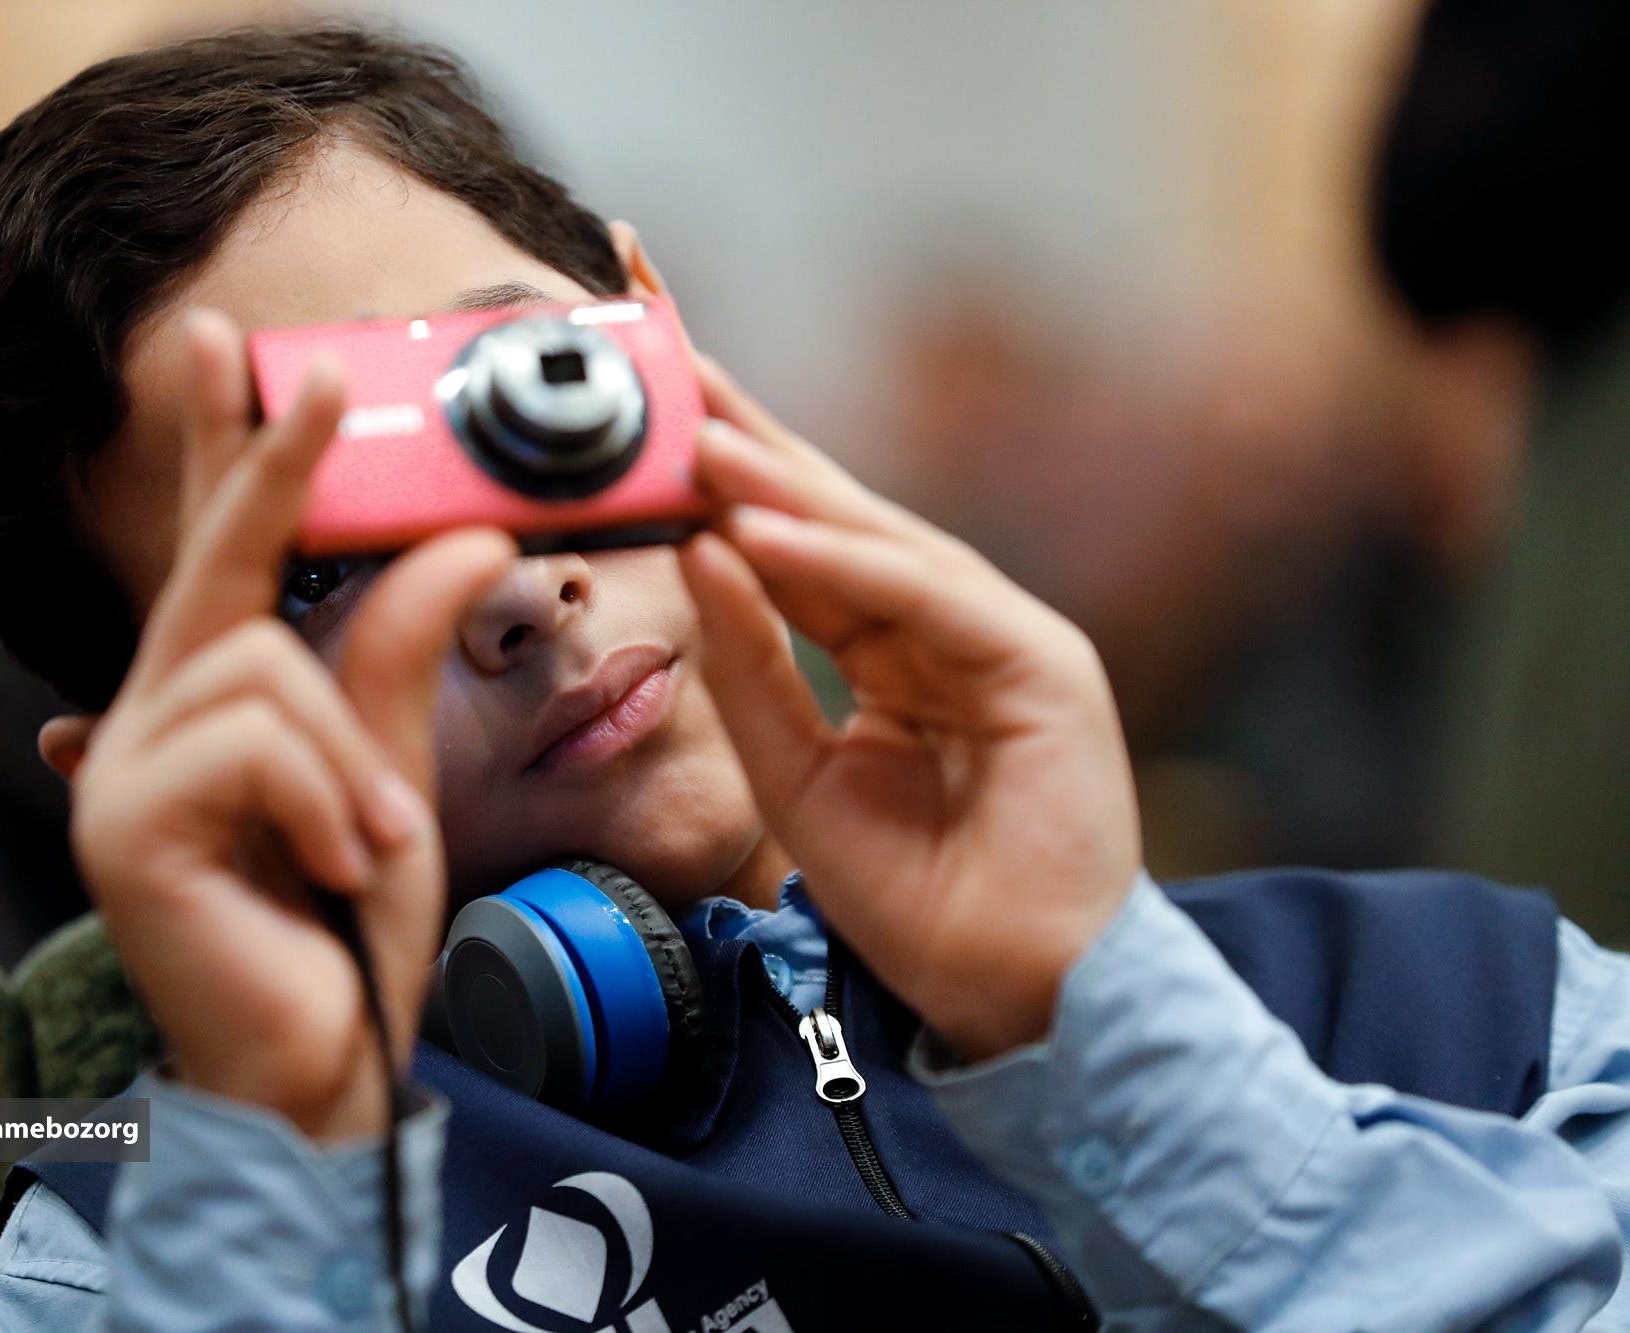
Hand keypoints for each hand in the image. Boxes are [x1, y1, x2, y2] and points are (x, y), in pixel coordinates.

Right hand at [60, 309, 515, 1139]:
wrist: (328, 1068)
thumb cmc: (351, 927)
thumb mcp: (395, 768)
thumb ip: (405, 653)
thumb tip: (464, 532)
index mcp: (213, 706)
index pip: (220, 556)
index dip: (224, 450)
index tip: (236, 348)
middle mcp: (150, 723)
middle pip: (213, 564)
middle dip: (267, 464)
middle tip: (317, 374)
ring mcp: (120, 773)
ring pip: (255, 665)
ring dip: (344, 756)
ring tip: (372, 843)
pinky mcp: (121, 826)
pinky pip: (250, 743)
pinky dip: (324, 801)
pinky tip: (336, 868)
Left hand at [678, 354, 1140, 1059]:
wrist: (1028, 998)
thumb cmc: (924, 899)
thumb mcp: (799, 774)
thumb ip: (753, 666)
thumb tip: (702, 552)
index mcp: (897, 649)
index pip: (799, 545)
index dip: (726, 480)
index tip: (649, 419)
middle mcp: (949, 625)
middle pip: (835, 513)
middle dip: (749, 438)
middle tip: (667, 360)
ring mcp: (1001, 635)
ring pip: (878, 540)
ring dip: (779, 483)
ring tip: (693, 431)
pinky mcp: (1040, 663)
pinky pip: (922, 598)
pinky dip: (841, 562)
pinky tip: (760, 529)